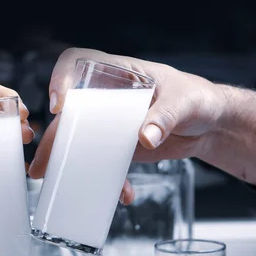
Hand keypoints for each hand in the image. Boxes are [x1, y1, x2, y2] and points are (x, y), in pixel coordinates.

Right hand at [28, 47, 225, 202]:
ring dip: (68, 161)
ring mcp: (111, 122)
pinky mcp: (120, 146)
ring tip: (55, 181)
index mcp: (119, 72)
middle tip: (44, 161)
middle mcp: (108, 95)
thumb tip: (145, 137)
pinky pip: (105, 161)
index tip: (60, 105)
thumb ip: (165, 116)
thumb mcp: (185, 102)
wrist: (211, 125)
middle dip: (56, 136)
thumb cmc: (198, 98)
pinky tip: (122, 193)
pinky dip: (109, 179)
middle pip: (72, 110)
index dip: (62, 77)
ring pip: (80, 139)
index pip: (79, 62)